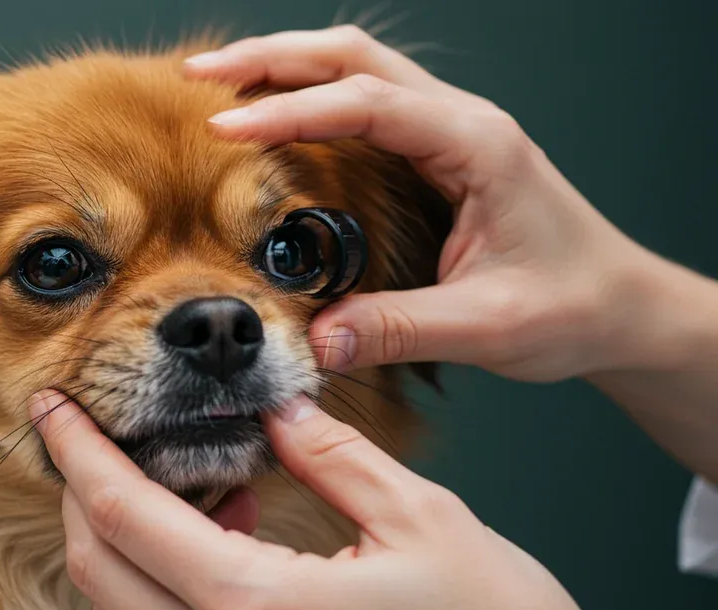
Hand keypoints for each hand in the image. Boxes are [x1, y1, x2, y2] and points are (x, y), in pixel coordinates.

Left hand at [31, 390, 605, 609]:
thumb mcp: (424, 523)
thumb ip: (336, 458)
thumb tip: (281, 415)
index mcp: (259, 608)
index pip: (125, 514)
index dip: (77, 451)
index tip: (53, 404)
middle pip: (101, 567)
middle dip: (83, 491)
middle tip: (95, 432)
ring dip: (124, 539)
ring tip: (186, 478)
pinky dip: (164, 583)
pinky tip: (227, 538)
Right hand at [184, 26, 681, 382]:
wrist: (620, 307)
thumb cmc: (573, 305)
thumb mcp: (487, 326)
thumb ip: (398, 328)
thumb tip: (313, 341)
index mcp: (478, 145)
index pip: (369, 105)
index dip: (292, 113)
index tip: (226, 130)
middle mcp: (461, 122)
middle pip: (354, 57)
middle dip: (272, 59)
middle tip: (199, 80)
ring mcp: (448, 131)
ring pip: (356, 68)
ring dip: (285, 69)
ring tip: (218, 88)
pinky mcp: (435, 152)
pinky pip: (363, 104)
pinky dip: (308, 99)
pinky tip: (271, 121)